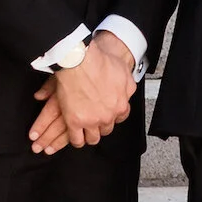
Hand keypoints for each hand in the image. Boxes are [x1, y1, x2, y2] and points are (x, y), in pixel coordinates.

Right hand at [28, 29, 135, 153]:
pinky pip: (76, 139)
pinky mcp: (74, 122)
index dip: (114, 115)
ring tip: (85, 132)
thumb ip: (127, 86)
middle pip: (107, 128)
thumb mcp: (124, 73)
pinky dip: (76, 140)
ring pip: (93, 138)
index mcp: (120, 105)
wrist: (81, 62)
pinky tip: (75, 136)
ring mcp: (91, 121)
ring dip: (90, 135)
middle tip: (96, 121)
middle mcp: (108, 116)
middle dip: (102, 125)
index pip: (121, 117)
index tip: (109, 114)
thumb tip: (127, 93)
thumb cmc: (101, 63)